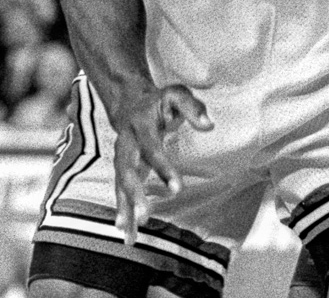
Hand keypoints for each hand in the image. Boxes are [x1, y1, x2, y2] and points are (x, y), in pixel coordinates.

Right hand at [113, 84, 212, 244]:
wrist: (130, 103)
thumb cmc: (160, 101)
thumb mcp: (177, 94)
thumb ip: (193, 107)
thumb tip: (209, 125)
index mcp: (140, 125)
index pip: (151, 149)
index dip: (163, 169)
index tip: (177, 189)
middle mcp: (125, 144)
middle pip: (126, 171)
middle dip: (135, 194)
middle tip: (146, 215)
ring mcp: (120, 159)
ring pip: (119, 186)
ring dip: (125, 209)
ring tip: (129, 234)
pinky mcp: (121, 171)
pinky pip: (119, 193)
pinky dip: (122, 213)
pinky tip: (127, 233)